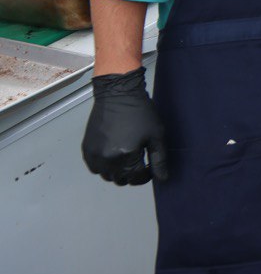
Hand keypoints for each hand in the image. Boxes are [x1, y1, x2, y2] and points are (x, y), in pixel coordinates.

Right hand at [82, 67, 167, 185]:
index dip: (146, 175)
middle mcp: (107, 159)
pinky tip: (113, 155)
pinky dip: (103, 166)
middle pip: (120, 179)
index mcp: (126, 156)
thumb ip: (159, 159)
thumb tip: (162, 178)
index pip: (136, 178)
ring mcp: (94, 154)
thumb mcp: (156, 135)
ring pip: (106, 175)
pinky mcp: (86, 148)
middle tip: (139, 162)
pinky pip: (94, 167)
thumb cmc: (141, 112)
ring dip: (116, 172)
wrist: (118, 94)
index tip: (150, 167)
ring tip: (126, 159)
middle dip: (131, 174)